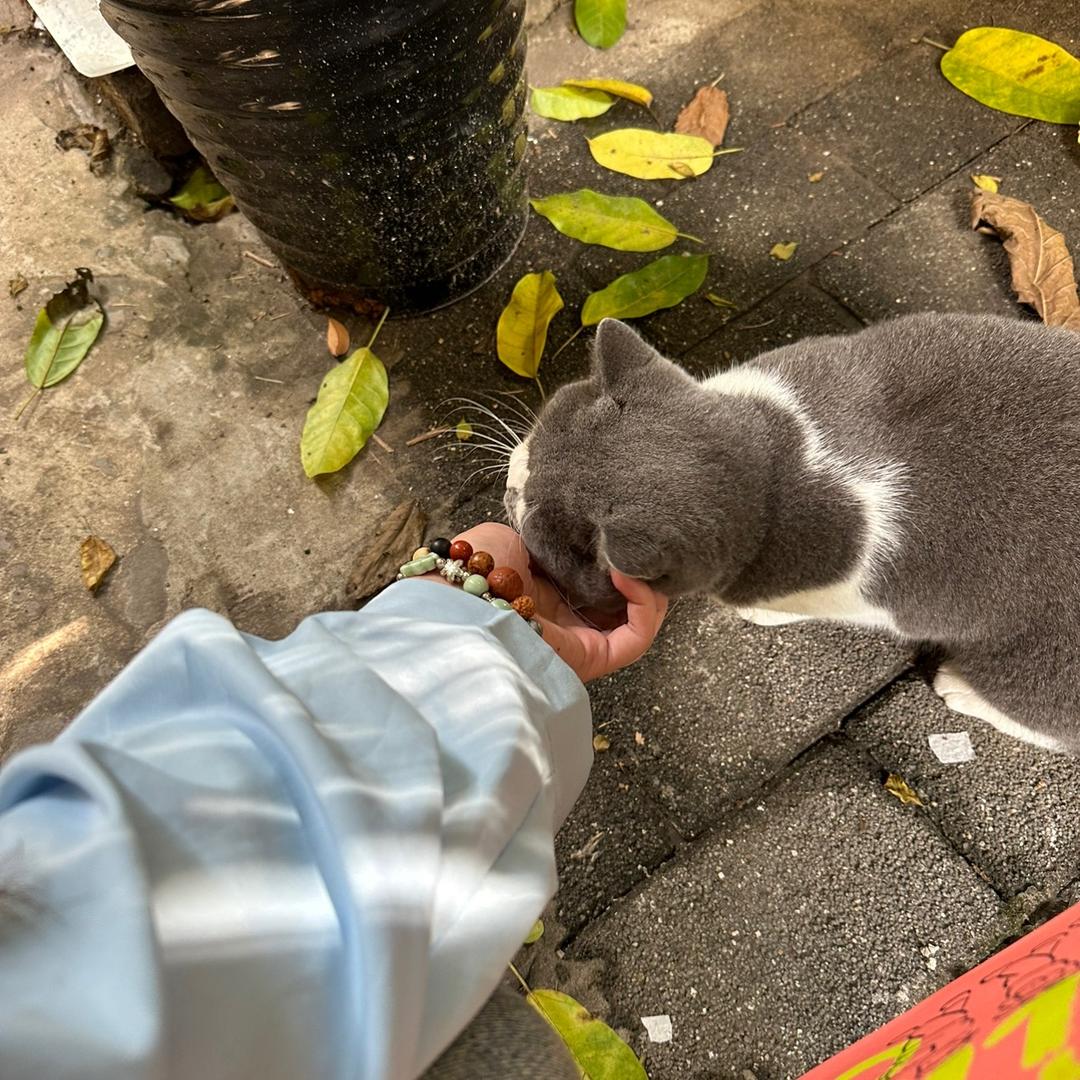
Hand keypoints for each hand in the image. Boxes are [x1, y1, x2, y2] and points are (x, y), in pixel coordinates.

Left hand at [445, 523, 667, 682]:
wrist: (456, 600)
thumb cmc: (476, 568)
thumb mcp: (517, 539)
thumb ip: (552, 536)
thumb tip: (579, 526)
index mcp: (541, 596)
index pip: (594, 583)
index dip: (616, 561)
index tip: (623, 536)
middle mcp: (562, 625)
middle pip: (620, 607)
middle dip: (641, 577)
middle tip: (644, 548)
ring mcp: (578, 646)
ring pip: (635, 625)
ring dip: (648, 591)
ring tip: (639, 560)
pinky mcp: (589, 660)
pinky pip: (636, 639)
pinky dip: (643, 606)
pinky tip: (627, 575)